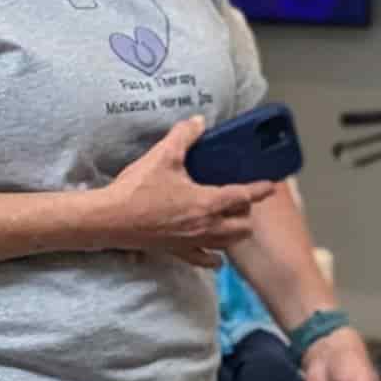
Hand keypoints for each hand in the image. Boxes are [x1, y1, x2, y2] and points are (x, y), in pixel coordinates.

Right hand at [97, 117, 276, 266]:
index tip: (270, 185)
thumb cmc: (136, 189)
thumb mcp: (162, 156)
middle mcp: (206, 226)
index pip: (244, 197)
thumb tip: (198, 121)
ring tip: (232, 221)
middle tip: (241, 200)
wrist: (109, 219)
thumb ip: (184, 136)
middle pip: (243, 226)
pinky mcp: (177, 251)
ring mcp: (193, 241)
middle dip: (247, 213)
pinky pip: (204, 259)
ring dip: (235, 232)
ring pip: (228, 243)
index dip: (260, 190)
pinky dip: (214, 257)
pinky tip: (216, 255)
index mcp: (207, 203)